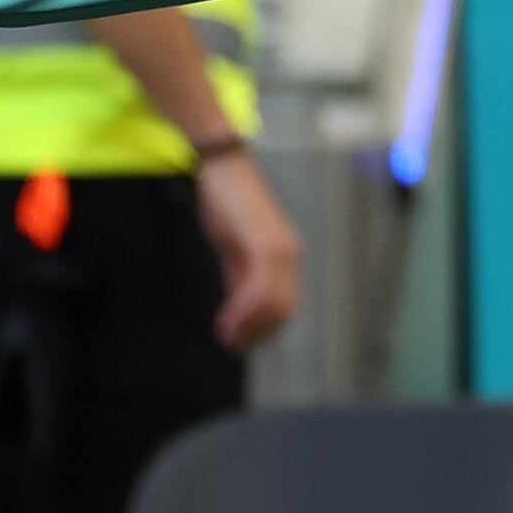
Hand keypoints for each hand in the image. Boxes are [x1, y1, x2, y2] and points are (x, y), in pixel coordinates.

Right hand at [195, 146, 305, 349]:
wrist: (222, 167)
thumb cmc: (226, 202)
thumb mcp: (234, 247)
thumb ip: (240, 275)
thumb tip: (239, 307)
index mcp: (286, 256)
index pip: (285, 304)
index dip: (264, 328)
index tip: (241, 341)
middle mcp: (290, 254)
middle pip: (282, 310)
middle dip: (257, 333)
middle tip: (232, 345)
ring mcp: (280, 250)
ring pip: (273, 304)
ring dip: (248, 326)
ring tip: (226, 336)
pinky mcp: (264, 244)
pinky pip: (259, 289)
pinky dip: (243, 310)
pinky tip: (226, 320)